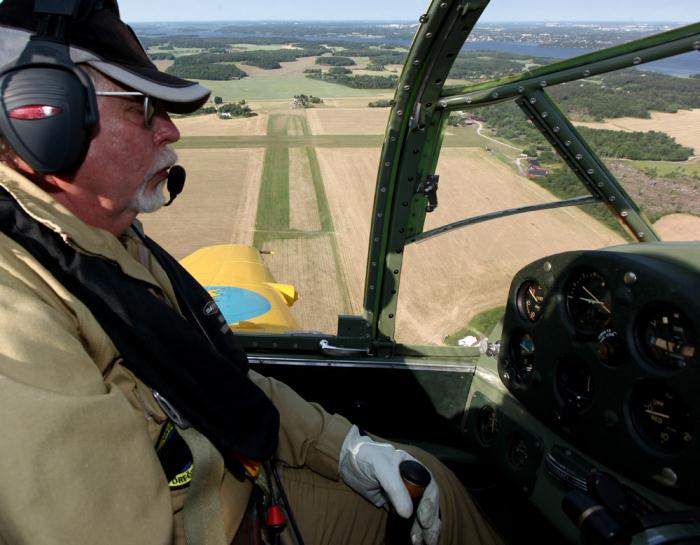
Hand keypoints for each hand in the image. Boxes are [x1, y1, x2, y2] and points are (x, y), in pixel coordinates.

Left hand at [338, 425, 440, 544]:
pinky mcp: (390, 502)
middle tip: (428, 539)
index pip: (429, 488)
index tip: (425, 521)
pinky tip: (411, 537)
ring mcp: (401, 493)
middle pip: (426, 503)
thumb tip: (408, 514)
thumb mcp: (381, 467)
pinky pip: (403, 516)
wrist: (346, 460)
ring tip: (418, 541)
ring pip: (417, 512)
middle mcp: (411, 481)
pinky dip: (409, 527)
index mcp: (414, 468)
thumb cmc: (365, 456)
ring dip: (420, 528)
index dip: (430, 505)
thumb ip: (395, 488)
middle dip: (429, 522)